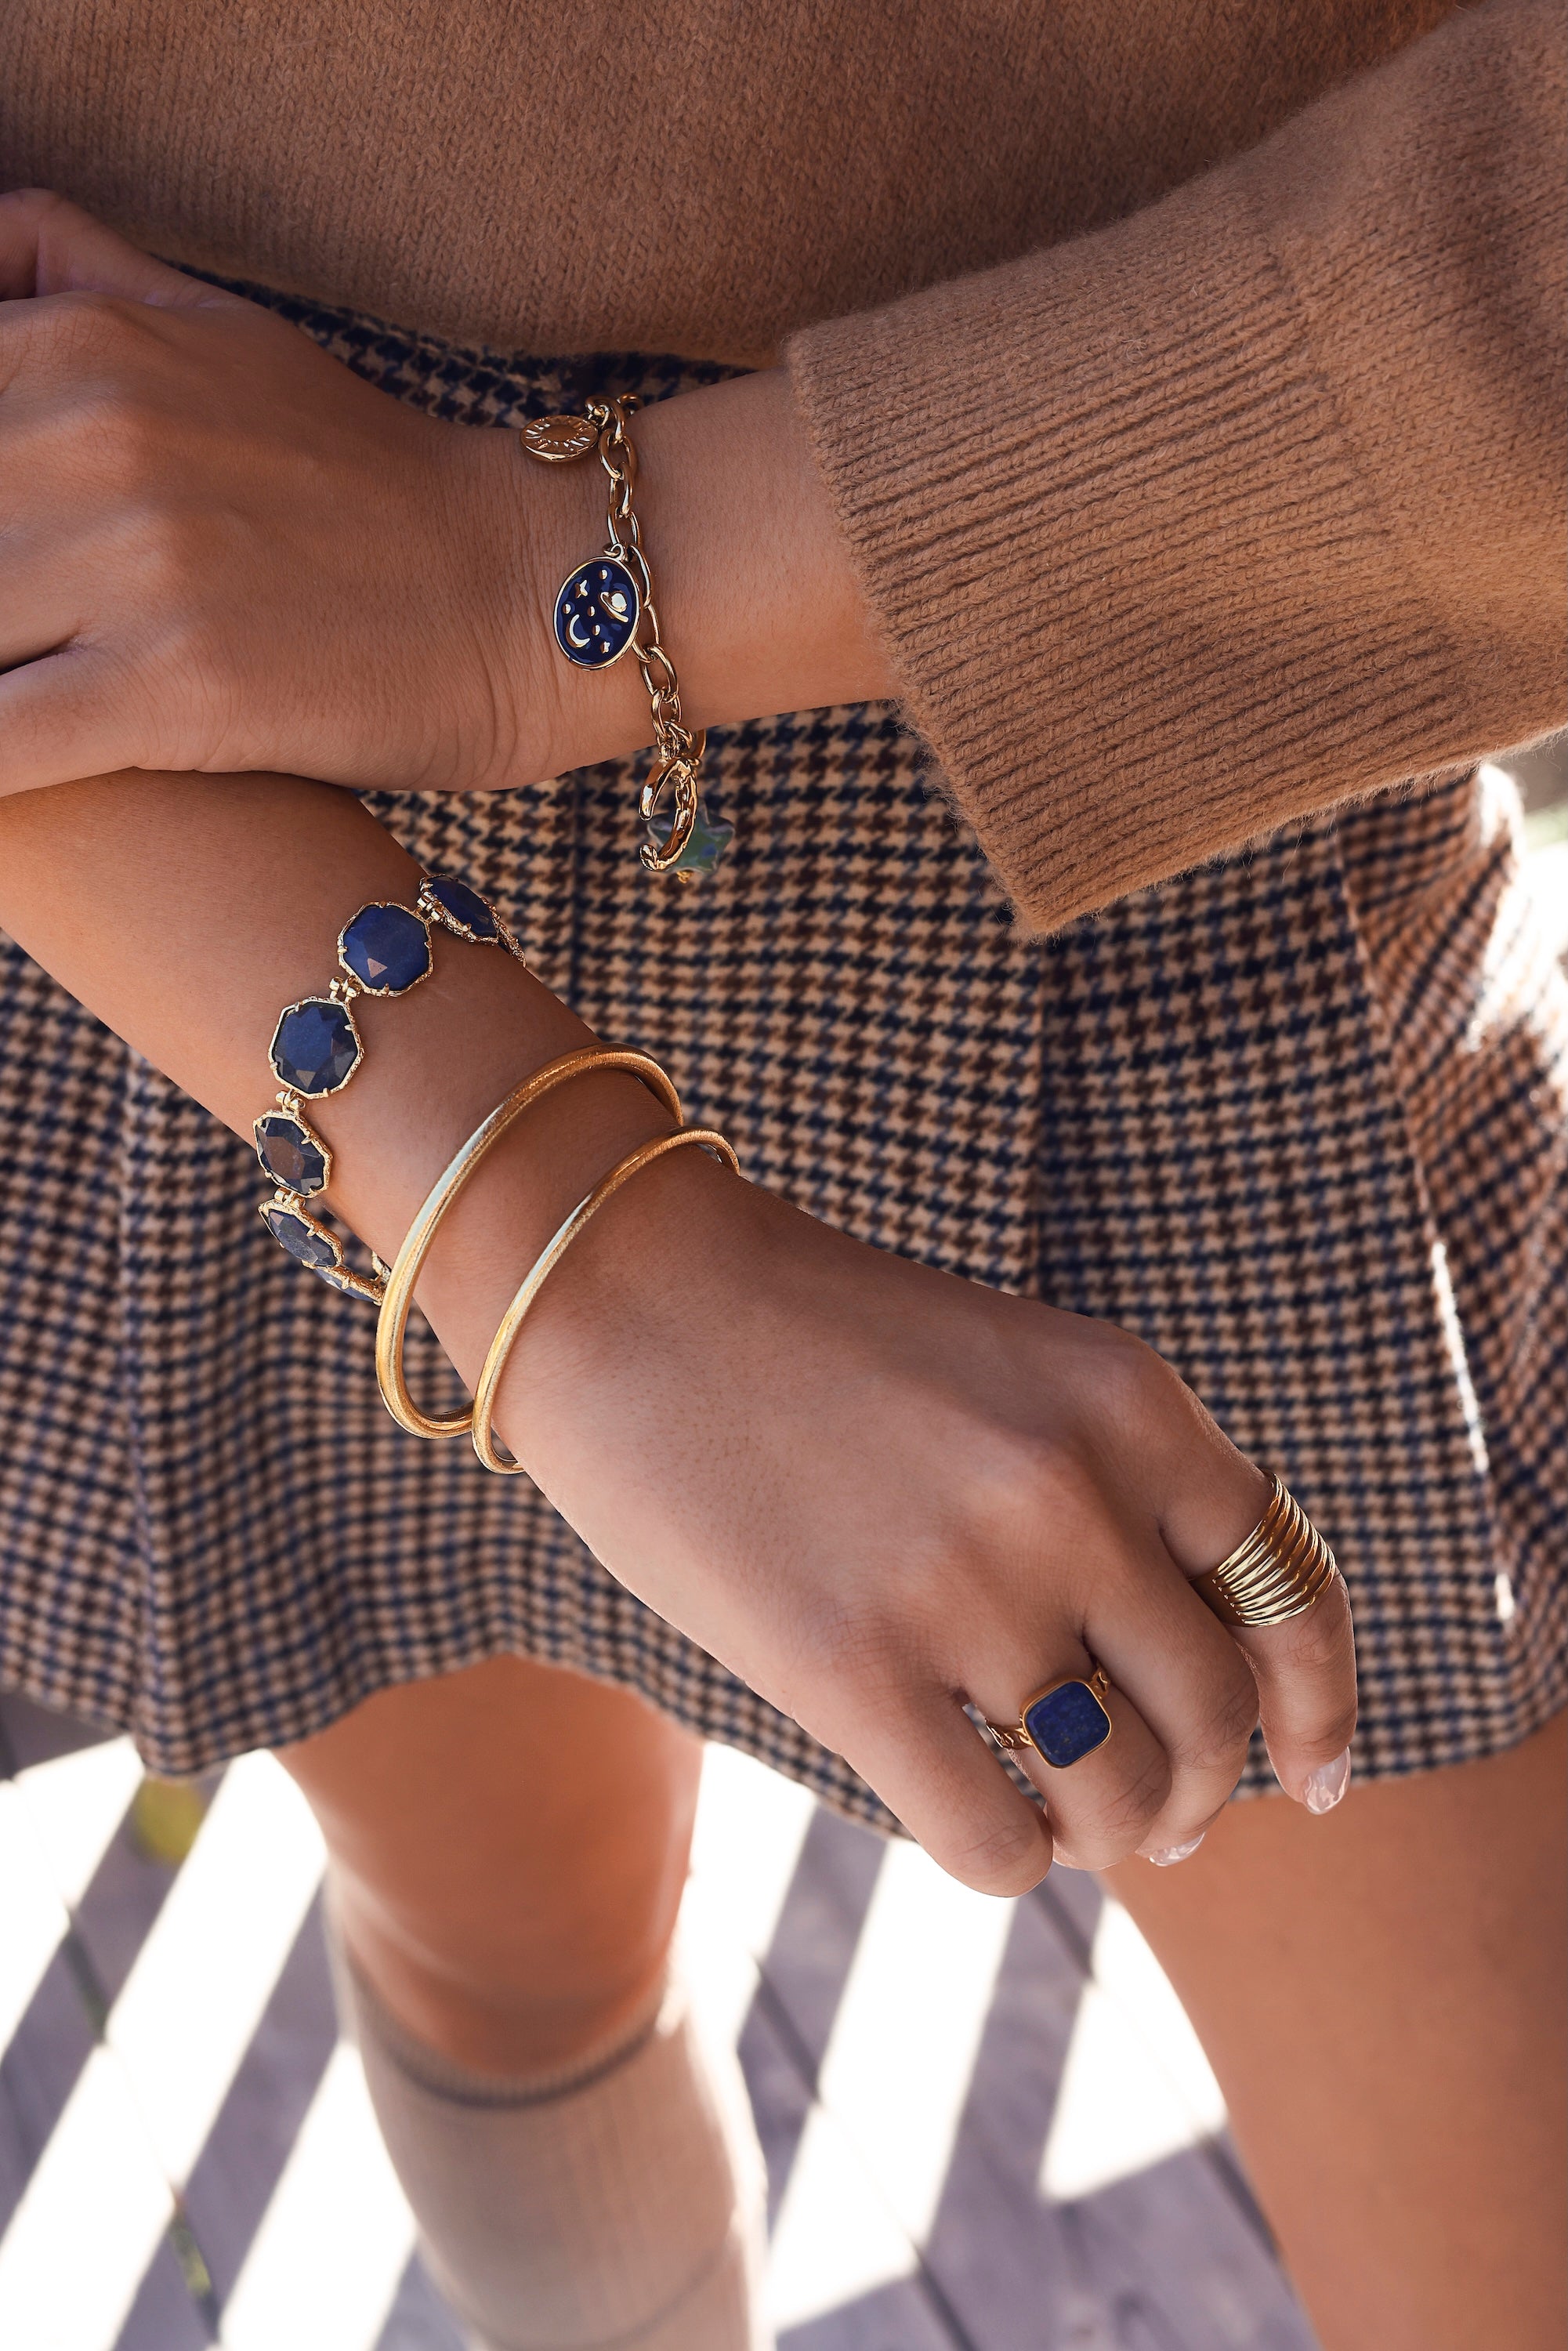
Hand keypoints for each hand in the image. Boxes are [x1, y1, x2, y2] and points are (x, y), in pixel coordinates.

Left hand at [0, 190, 888, 800]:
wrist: (539, 589)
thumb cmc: (377, 478)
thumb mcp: (222, 328)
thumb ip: (79, 276)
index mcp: (83, 345)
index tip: (0, 578)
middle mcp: (94, 439)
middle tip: (12, 638)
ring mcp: (139, 566)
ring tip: (18, 696)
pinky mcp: (179, 689)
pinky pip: (3, 744)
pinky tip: (5, 808)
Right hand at [0, 764, 1354, 1894]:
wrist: (623, 1287)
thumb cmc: (816, 1338)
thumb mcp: (1012, 1373)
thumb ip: (1113, 1493)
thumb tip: (1182, 1699)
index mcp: (1129, 1399)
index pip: (1294, 1591)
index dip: (1320, 1709)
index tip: (1313, 1780)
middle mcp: (1071, 1492)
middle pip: (1212, 1719)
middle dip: (1199, 1793)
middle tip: (1153, 1816)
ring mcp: (965, 1584)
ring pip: (1119, 1802)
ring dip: (1103, 1837)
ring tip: (1056, 1815)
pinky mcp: (850, 1669)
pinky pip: (996, 1845)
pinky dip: (1006, 1862)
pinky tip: (969, 1821)